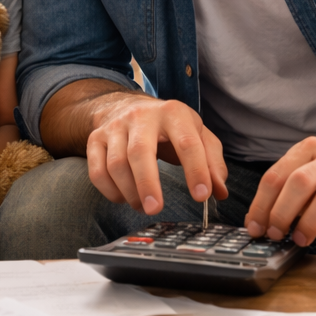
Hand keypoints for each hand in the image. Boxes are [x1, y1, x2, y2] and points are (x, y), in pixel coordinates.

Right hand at [85, 93, 227, 213]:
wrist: (127, 105)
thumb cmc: (168, 126)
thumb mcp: (197, 134)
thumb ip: (212, 161)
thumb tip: (220, 192)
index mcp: (173, 113)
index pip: (187, 143)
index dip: (196, 170)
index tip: (202, 195)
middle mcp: (141, 116)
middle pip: (140, 151)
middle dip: (148, 184)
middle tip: (156, 209)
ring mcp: (115, 127)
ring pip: (116, 164)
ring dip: (130, 192)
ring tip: (145, 206)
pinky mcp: (95, 138)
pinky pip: (97, 170)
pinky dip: (110, 191)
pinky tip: (124, 198)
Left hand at [243, 137, 315, 247]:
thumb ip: (293, 189)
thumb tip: (261, 219)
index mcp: (313, 149)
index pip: (277, 175)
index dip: (261, 204)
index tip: (255, 226)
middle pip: (300, 182)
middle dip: (281, 212)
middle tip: (275, 234)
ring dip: (309, 222)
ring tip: (300, 239)